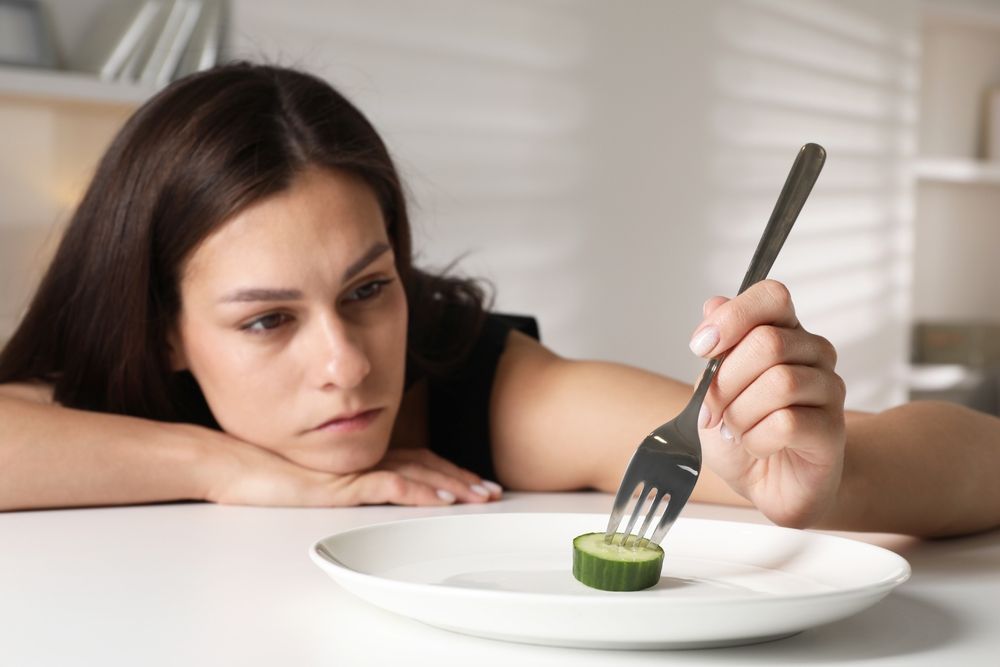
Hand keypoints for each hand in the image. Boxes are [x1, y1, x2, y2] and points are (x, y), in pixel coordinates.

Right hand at [200, 432, 501, 506]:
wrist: (232, 464)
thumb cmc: (265, 471)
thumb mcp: (314, 476)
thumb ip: (341, 479)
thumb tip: (359, 487)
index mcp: (361, 454)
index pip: (416, 460)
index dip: (447, 470)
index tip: (473, 482)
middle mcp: (365, 457)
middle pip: (426, 465)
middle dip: (462, 478)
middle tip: (491, 490)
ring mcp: (356, 468)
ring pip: (417, 474)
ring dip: (452, 485)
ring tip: (480, 496)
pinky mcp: (343, 482)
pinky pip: (390, 487)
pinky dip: (420, 492)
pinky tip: (441, 499)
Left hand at [689, 280, 845, 527]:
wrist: (766, 483)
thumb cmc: (742, 432)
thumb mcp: (714, 388)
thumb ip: (717, 348)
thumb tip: (713, 304)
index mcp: (783, 332)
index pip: (772, 296)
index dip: (733, 317)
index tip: (702, 347)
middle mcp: (813, 353)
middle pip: (768, 343)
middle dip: (726, 381)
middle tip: (715, 410)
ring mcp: (829, 389)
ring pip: (779, 383)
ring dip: (741, 413)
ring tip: (737, 431)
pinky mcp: (832, 428)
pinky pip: (787, 422)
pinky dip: (757, 439)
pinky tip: (757, 446)